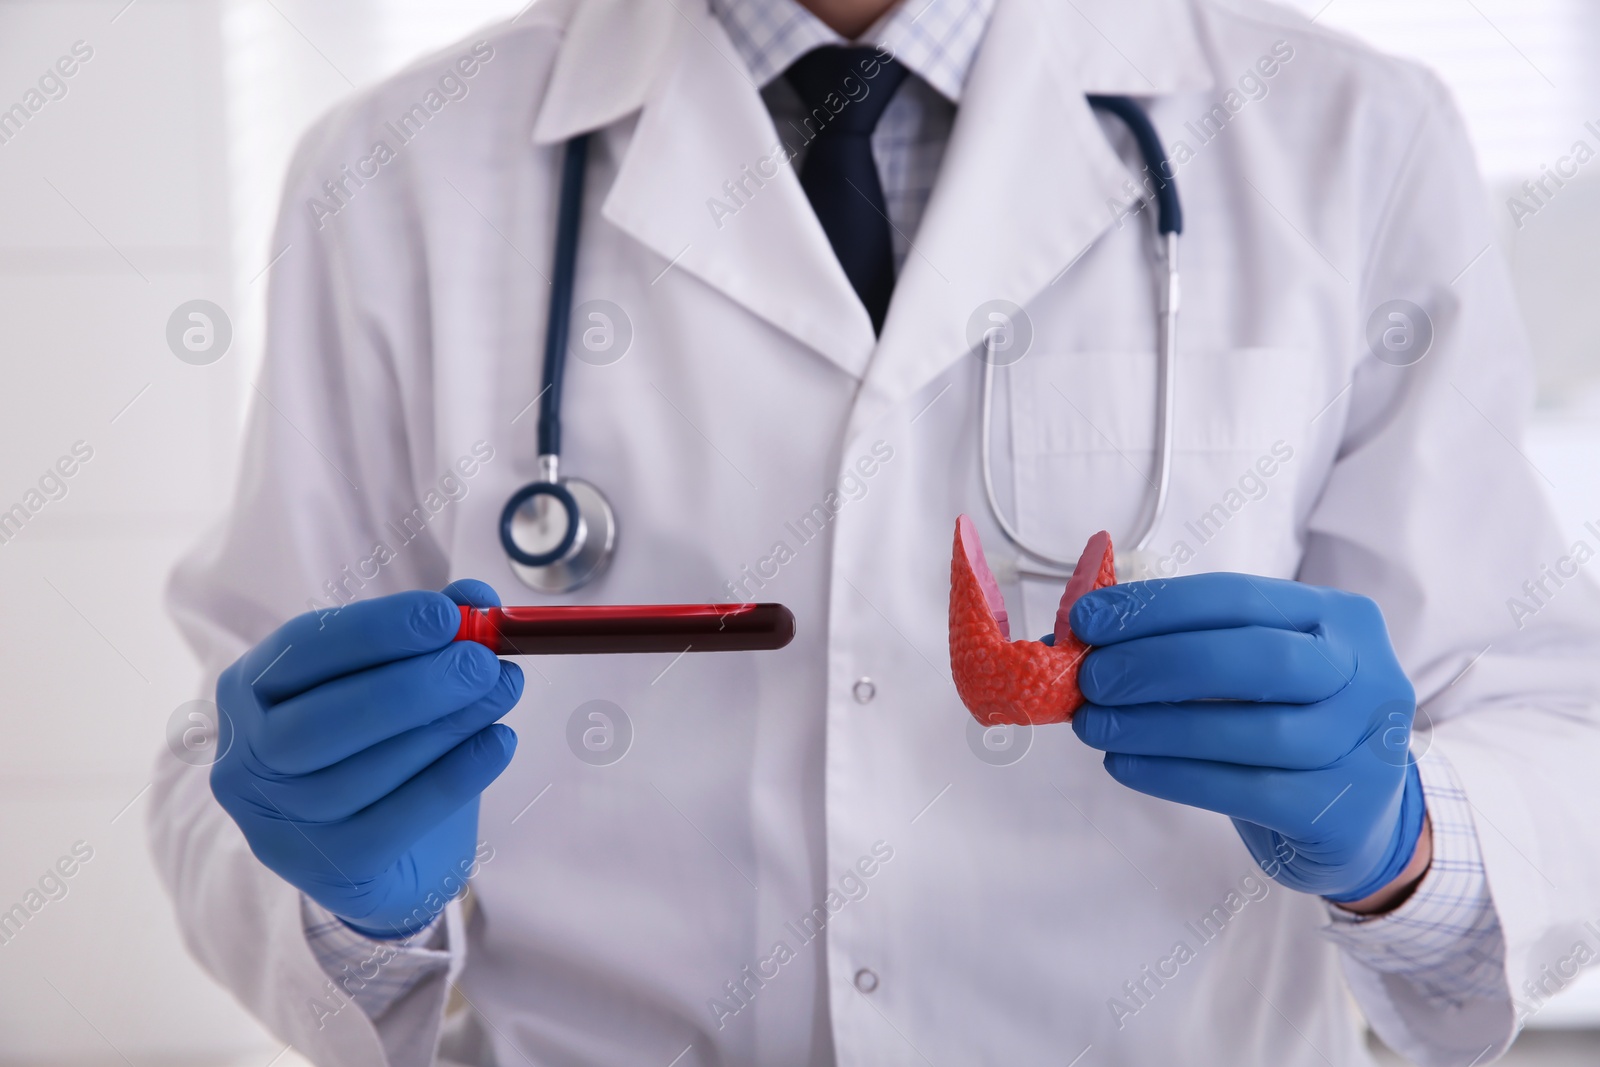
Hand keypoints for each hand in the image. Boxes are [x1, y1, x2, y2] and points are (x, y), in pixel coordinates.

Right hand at [210, 580, 521, 936]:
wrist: (397, 854)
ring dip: (445, 725)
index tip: (447, 615)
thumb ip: (432, 637)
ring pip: (361, 772)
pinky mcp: (331, 871)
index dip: (375, 630)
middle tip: (484, 663)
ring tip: (503, 692)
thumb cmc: (389, 747)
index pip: (302, 650)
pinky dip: (456, 777)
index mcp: (253, 691)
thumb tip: (477, 599)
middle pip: (321, 721)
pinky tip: (499, 743)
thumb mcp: (403, 681)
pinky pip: (396, 820)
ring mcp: (281, 823)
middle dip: (412, 686)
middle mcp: (248, 759)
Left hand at [1068, 573, 1426, 904]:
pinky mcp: (1339, 810)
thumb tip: (1072, 638)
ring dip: (1154, 726)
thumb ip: (1181, 645)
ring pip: (1249, 730)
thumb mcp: (1252, 671)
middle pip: (1253, 658)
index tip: (1088, 620)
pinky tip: (1124, 765)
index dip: (1155, 607)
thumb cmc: (1288, 724)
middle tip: (1090, 679)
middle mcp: (1365, 675)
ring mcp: (1361, 746)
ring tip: (1095, 726)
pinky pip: (1244, 790)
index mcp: (1339, 619)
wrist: (1359, 820)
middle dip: (1157, 664)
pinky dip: (1173, 775)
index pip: (1237, 597)